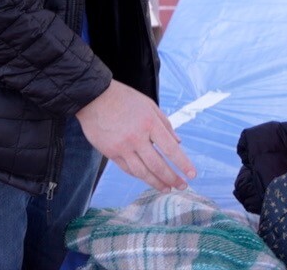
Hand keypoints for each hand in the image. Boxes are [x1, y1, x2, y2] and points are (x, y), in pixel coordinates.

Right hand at [76, 79, 195, 190]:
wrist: (93, 98)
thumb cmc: (124, 98)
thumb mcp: (149, 105)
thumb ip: (165, 124)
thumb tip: (178, 142)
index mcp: (149, 124)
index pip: (170, 149)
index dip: (183, 164)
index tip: (192, 174)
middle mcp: (137, 138)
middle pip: (158, 165)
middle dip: (172, 178)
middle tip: (182, 186)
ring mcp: (122, 148)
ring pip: (142, 172)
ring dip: (156, 182)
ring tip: (167, 189)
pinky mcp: (110, 153)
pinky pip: (128, 169)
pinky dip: (139, 176)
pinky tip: (148, 179)